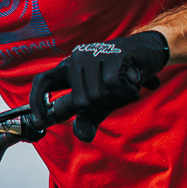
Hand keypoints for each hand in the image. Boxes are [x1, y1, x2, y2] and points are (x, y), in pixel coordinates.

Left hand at [29, 31, 168, 141]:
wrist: (149, 51)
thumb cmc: (121, 76)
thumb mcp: (102, 101)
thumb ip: (89, 117)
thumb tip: (82, 135)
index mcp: (68, 68)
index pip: (42, 81)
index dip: (37, 102)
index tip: (40, 121)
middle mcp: (76, 59)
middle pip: (80, 102)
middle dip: (101, 107)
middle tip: (115, 96)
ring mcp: (93, 55)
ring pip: (97, 96)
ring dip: (117, 99)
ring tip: (124, 85)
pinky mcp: (112, 55)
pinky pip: (113, 87)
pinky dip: (127, 91)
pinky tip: (132, 82)